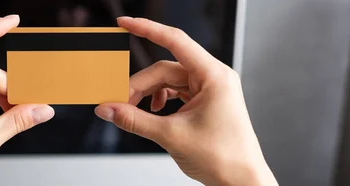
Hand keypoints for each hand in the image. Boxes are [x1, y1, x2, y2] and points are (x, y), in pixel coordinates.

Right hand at [95, 17, 277, 185]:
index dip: (147, 29)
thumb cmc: (223, 157)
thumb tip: (108, 109)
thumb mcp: (170, 136)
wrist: (241, 181)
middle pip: (164, 69)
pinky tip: (152, 114)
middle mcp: (213, 78)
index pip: (175, 41)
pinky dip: (158, 101)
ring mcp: (209, 89)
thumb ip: (134, 119)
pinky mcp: (204, 101)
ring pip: (167, 81)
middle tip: (118, 103)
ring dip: (147, 95)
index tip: (125, 23)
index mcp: (213, 76)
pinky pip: (175, 92)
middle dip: (139, 85)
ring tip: (133, 112)